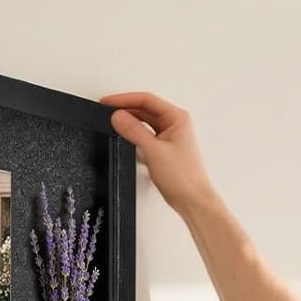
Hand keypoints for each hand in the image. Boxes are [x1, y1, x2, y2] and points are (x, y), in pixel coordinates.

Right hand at [100, 91, 216, 215]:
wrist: (193, 201)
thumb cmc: (185, 178)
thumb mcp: (154, 151)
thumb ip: (134, 131)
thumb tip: (118, 117)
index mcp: (177, 118)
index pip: (146, 100)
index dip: (124, 99)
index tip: (108, 102)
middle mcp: (175, 125)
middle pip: (144, 110)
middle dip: (125, 110)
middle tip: (107, 112)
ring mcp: (170, 138)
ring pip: (144, 124)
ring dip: (130, 124)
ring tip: (114, 125)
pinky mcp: (165, 151)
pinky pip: (146, 138)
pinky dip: (135, 138)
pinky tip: (127, 141)